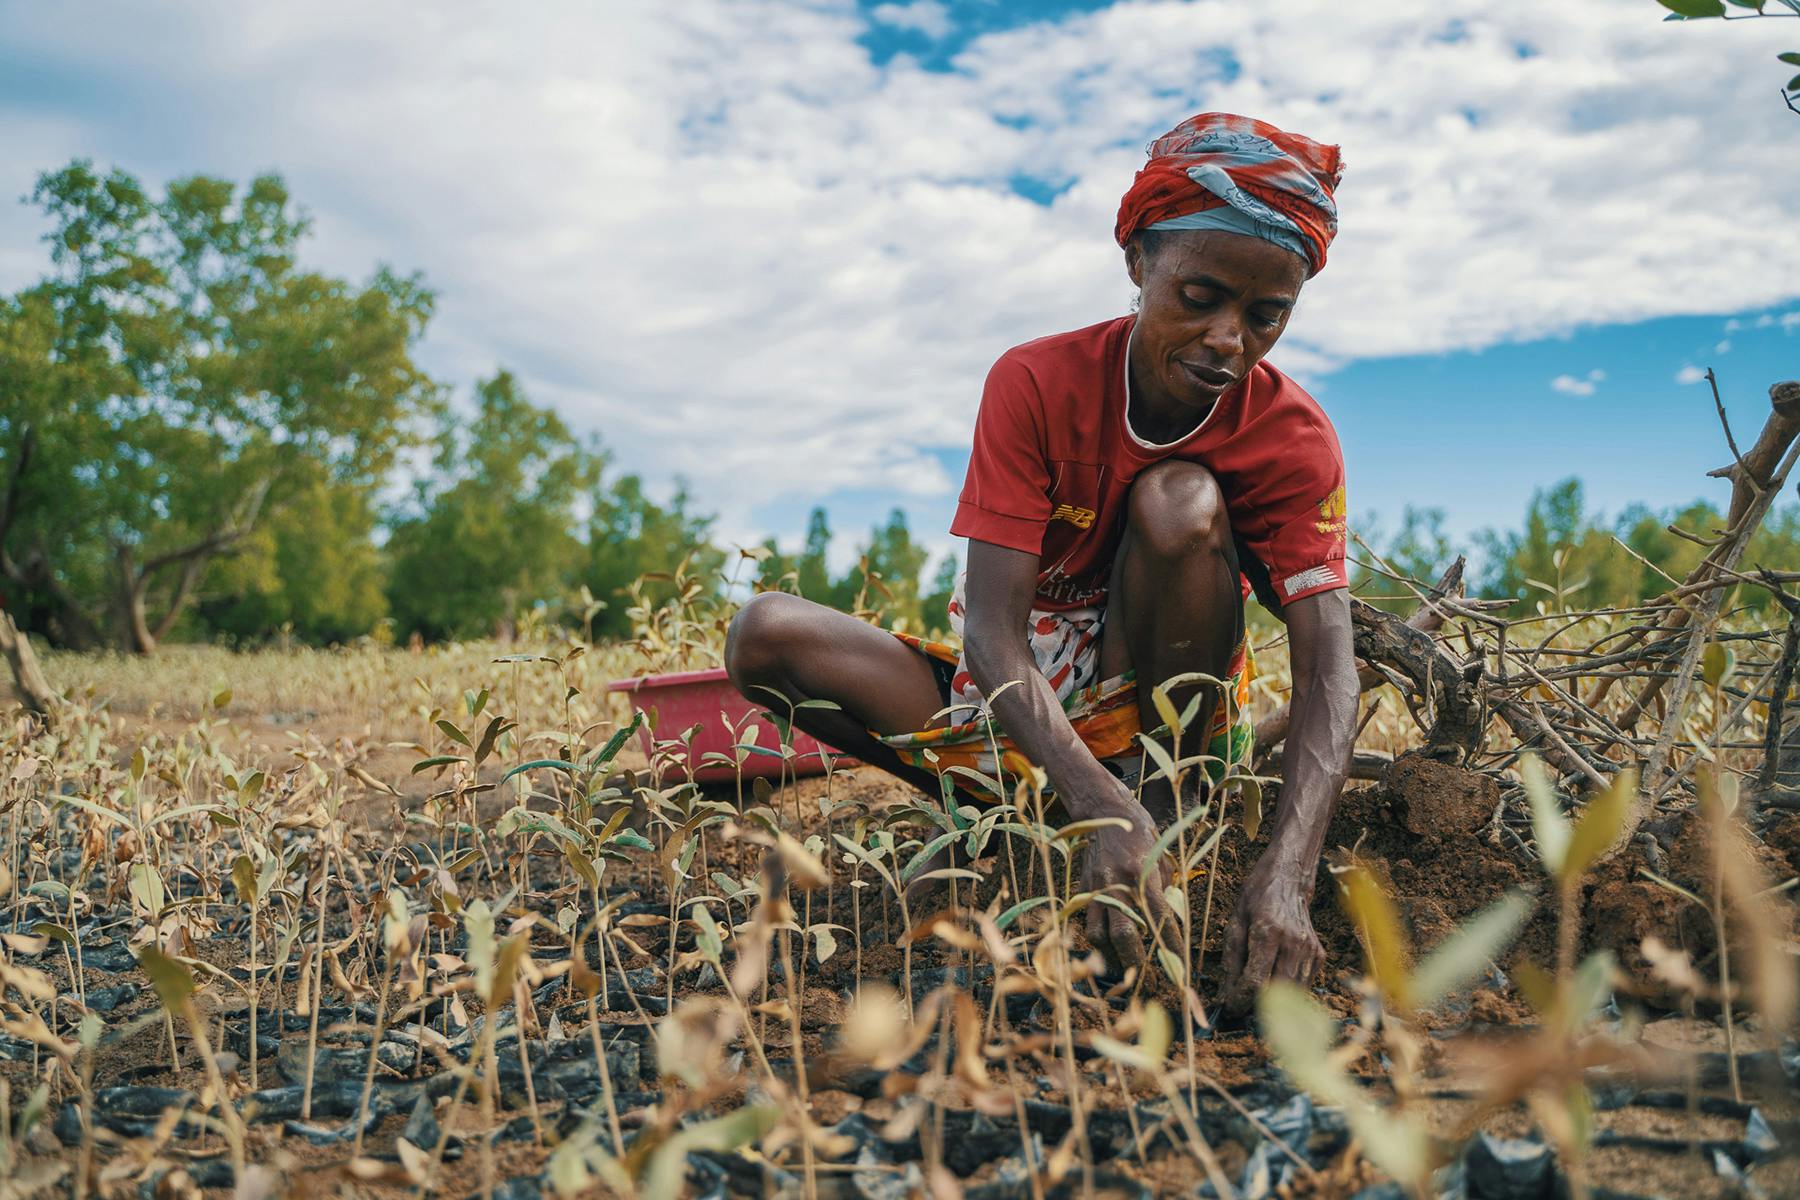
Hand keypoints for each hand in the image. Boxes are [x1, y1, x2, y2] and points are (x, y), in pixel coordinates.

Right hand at [1076, 784, 1171, 974]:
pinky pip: (1087, 920)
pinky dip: (1097, 935)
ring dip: (1110, 954)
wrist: (1105, 811)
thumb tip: (1167, 920)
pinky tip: (1106, 943)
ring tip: (1121, 965)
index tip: (1179, 968)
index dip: (1170, 947)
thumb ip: (1162, 890)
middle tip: (1144, 976)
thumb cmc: (1141, 833)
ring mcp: (1095, 887)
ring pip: (1096, 932)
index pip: (1159, 920)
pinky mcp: (1082, 888)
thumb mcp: (1160, 858)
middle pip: (1123, 934)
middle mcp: (1116, 884)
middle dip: (1135, 960)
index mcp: (1141, 875)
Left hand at [1220, 856, 1321, 1012]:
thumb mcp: (1235, 922)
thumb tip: (1225, 996)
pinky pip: (1302, 986)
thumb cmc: (1257, 897)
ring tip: (1254, 1000)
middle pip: (1276, 993)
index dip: (1239, 1001)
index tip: (1228, 1009)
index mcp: (1267, 932)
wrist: (1289, 878)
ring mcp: (1310, 950)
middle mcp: (1293, 942)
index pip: (1254, 981)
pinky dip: (1287, 992)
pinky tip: (1273, 982)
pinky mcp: (1319, 955)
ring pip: (1292, 995)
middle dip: (1256, 1008)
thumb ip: (1231, 961)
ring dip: (1272, 1004)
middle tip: (1240, 1010)